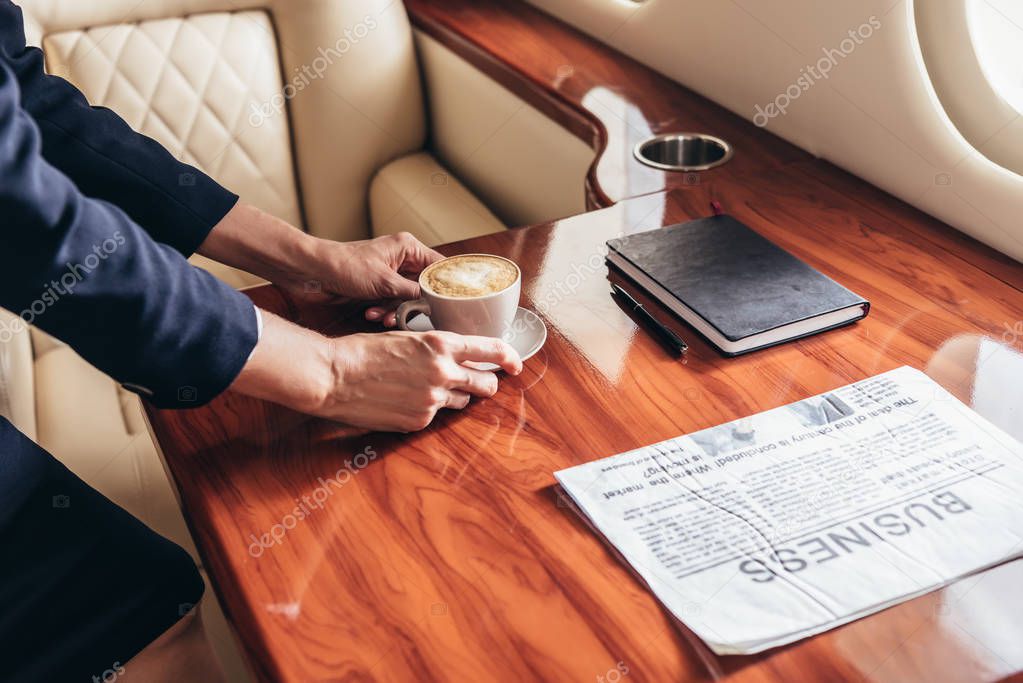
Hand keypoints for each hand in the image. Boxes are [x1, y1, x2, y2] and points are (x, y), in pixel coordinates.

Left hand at [199, 205, 441, 325]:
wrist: (309, 273)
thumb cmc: (343, 266)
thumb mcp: (384, 283)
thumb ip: (414, 294)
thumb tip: (436, 304)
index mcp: (408, 248)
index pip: (441, 267)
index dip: (448, 287)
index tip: (455, 305)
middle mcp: (402, 260)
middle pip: (425, 287)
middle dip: (416, 305)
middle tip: (412, 317)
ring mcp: (389, 276)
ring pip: (407, 299)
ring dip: (395, 311)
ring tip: (382, 317)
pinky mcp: (376, 289)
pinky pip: (390, 304)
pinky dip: (383, 312)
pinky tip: (371, 315)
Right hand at [230, 313, 522, 431]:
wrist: (333, 376)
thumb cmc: (363, 350)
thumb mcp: (405, 336)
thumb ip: (435, 348)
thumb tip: (456, 356)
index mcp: (440, 344)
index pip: (491, 350)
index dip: (509, 358)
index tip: (515, 363)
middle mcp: (442, 372)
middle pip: (485, 384)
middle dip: (485, 383)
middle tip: (479, 382)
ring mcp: (432, 400)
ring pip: (462, 403)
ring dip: (455, 396)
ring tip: (429, 388)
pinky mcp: (419, 421)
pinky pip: (436, 416)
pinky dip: (428, 409)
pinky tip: (406, 400)